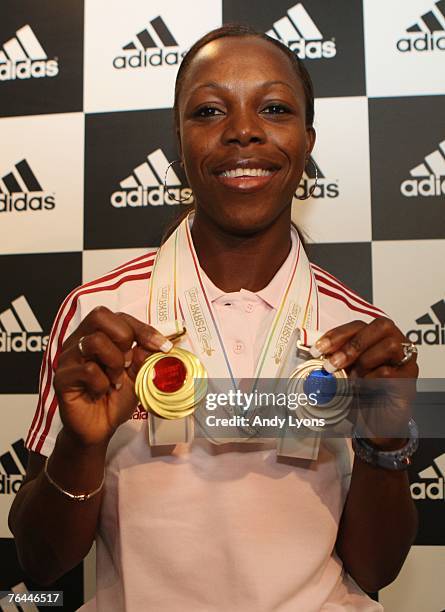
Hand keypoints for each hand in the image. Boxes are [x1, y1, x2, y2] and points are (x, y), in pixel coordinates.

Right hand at [54, 306, 172, 447]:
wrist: (100, 428)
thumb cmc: (115, 398)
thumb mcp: (138, 374)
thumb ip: (145, 356)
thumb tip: (158, 343)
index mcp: (97, 334)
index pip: (119, 317)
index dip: (143, 329)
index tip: (163, 347)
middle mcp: (80, 340)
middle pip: (100, 316)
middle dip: (124, 338)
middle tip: (129, 362)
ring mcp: (69, 357)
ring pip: (95, 341)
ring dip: (114, 362)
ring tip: (116, 380)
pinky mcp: (62, 377)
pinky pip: (88, 370)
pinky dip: (102, 383)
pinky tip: (101, 392)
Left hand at [312, 318, 418, 448]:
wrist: (376, 422)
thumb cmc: (361, 393)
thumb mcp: (343, 372)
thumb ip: (334, 358)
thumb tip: (315, 351)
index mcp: (376, 337)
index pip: (358, 325)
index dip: (337, 334)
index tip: (318, 349)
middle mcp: (395, 342)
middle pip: (380, 326)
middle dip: (352, 345)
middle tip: (332, 364)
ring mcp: (405, 359)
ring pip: (389, 346)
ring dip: (364, 362)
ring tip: (353, 379)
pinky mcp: (410, 378)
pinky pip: (391, 372)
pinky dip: (372, 380)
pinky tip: (365, 389)